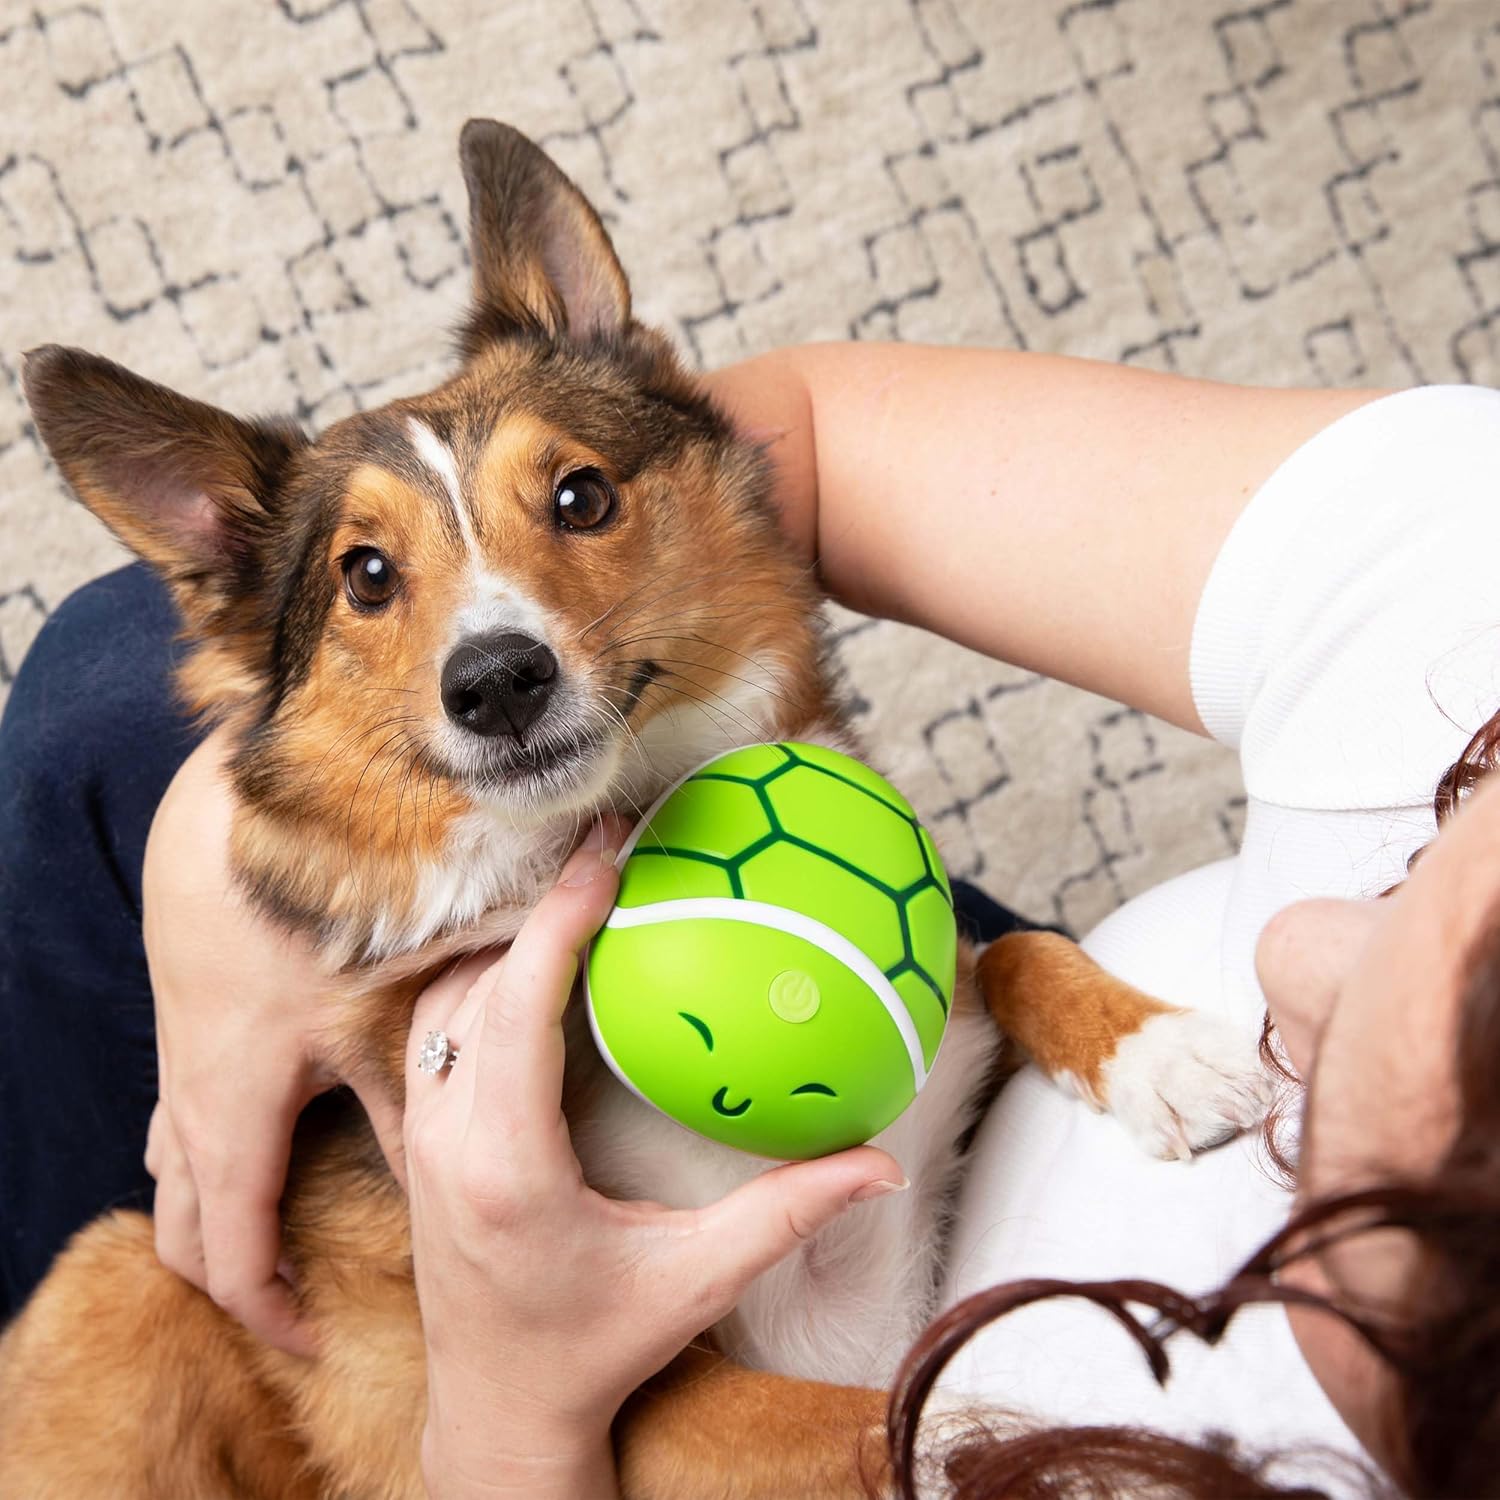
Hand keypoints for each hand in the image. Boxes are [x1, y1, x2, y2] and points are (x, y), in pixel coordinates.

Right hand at [142, 729, 402, 1356]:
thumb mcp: (378, 1009)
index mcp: (236, 1114)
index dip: (271, 1312)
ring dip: (210, 1216)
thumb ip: (430, 1080)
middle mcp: (193, 1101)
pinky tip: (248, 1133)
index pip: (235, 1252)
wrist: (225, 815)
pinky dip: (207, 1148)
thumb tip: (488, 1137)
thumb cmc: (301, 908)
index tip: (314, 1341)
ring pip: (173, 1172)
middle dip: (228, 1281)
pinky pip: (179, 1110)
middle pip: (183, 1231)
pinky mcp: (189, 1018)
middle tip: (289, 1308)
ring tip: (266, 1241)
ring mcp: (182, 1059)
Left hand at [405, 818, 905, 1498]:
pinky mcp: (415, 1139)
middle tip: (608, 844)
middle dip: (539, 903)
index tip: (605, 856)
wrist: (496, 1410)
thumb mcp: (697, 1281)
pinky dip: (477, 975)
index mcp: (508, 1166)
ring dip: (503, 936)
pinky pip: (434, 1028)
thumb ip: (789, 1215)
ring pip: (443, 998)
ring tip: (575, 886)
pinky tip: (532, 956)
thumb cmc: (596, 1350)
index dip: (556, 921)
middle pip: (476, 983)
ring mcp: (419, 1138)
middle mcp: (447, 1139)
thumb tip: (881, 1165)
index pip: (517, 1007)